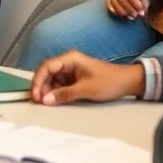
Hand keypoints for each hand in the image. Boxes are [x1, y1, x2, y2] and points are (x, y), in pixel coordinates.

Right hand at [30, 51, 144, 105]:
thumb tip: (45, 100)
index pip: (47, 66)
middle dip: (41, 87)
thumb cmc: (108, 82)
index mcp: (70, 59)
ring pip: (51, 80)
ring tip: (44, 104)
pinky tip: (53, 101)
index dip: (38, 80)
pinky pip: (59, 85)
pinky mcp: (73, 79)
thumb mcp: (86, 89)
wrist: (127, 82)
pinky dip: (54, 93)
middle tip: (38, 103)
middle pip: (47, 73)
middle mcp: (67, 62)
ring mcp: (70, 70)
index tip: (35, 96)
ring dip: (47, 91)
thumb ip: (65, 94)